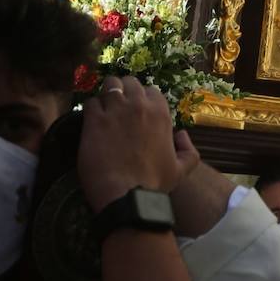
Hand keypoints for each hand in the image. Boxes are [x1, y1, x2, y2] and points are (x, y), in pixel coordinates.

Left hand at [78, 75, 199, 213]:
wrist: (127, 198)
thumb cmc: (155, 185)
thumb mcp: (181, 169)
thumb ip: (189, 150)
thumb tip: (182, 135)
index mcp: (160, 112)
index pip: (150, 90)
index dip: (142, 100)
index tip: (136, 112)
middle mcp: (139, 105)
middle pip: (129, 82)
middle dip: (123, 91)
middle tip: (118, 108)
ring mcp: (116, 110)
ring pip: (109, 84)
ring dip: (106, 94)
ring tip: (103, 109)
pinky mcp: (95, 121)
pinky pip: (90, 103)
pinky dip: (90, 110)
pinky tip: (91, 123)